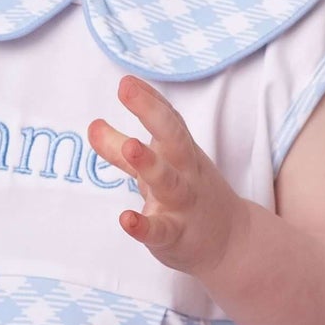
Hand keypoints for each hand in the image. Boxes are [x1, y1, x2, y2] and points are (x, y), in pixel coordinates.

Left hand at [88, 75, 247, 277]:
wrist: (232, 243)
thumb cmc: (188, 196)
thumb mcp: (159, 168)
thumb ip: (121, 149)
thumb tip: (92, 125)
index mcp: (181, 152)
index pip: (168, 119)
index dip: (148, 99)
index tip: (127, 81)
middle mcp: (185, 172)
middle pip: (173, 138)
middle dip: (152, 113)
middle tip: (126, 90)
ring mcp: (183, 203)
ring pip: (168, 181)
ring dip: (149, 162)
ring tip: (130, 146)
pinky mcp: (176, 235)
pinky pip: (160, 230)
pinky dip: (143, 226)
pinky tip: (126, 219)